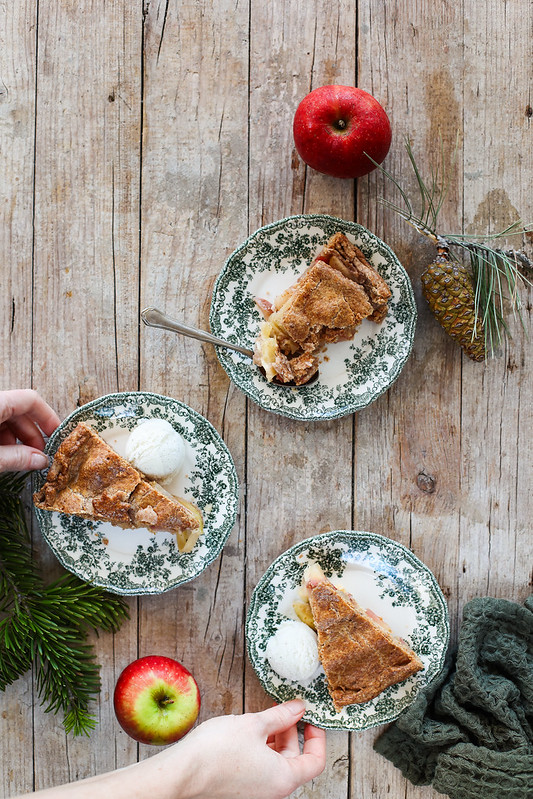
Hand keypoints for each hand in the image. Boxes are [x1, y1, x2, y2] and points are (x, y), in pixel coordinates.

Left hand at [0, 390, 59, 472]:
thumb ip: (17, 457)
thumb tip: (40, 460)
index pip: (31, 400)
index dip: (48, 417)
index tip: (57, 435)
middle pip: (20, 411)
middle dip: (32, 435)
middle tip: (39, 456)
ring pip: (7, 419)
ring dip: (17, 439)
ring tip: (19, 459)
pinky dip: (2, 439)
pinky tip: (3, 456)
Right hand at [12, 700, 325, 798]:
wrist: (181, 773)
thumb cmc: (216, 751)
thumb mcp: (254, 724)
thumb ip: (281, 716)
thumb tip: (300, 707)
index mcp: (283, 779)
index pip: (315, 761)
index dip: (318, 736)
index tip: (311, 717)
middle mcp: (272, 791)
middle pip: (294, 761)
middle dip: (292, 733)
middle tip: (284, 710)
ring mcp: (255, 793)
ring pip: (276, 765)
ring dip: (275, 740)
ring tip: (263, 718)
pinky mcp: (240, 790)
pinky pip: (260, 769)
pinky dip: (260, 750)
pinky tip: (248, 731)